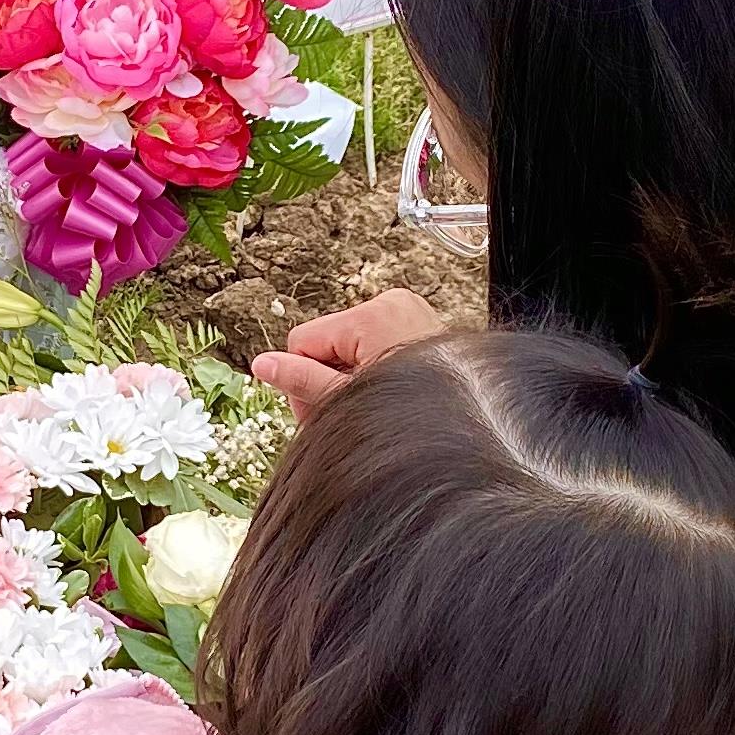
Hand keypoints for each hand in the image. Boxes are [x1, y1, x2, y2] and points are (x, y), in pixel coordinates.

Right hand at [250, 286, 456, 417]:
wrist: (472, 431)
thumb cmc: (413, 415)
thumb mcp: (346, 400)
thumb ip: (302, 380)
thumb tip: (262, 365)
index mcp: (371, 316)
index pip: (303, 340)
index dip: (301, 378)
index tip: (315, 411)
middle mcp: (392, 304)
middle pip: (327, 341)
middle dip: (326, 379)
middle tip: (338, 414)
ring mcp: (410, 313)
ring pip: (350, 345)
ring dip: (347, 378)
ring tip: (365, 407)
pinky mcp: (421, 326)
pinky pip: (376, 344)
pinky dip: (370, 371)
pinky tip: (382, 396)